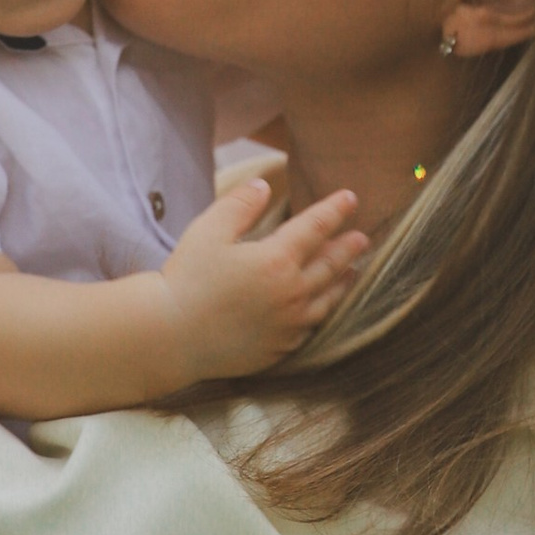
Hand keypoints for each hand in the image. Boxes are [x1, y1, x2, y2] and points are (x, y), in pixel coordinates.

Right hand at [156, 173, 366, 381]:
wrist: (171, 336)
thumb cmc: (186, 279)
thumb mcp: (209, 230)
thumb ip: (241, 204)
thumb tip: (264, 186)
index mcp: (276, 260)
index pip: (316, 227)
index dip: (335, 210)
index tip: (351, 198)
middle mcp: (292, 293)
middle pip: (331, 265)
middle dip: (348, 247)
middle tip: (363, 237)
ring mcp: (289, 324)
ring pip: (328, 299)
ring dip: (343, 282)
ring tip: (353, 272)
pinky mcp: (281, 348)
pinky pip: (311, 326)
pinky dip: (323, 311)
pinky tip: (322, 306)